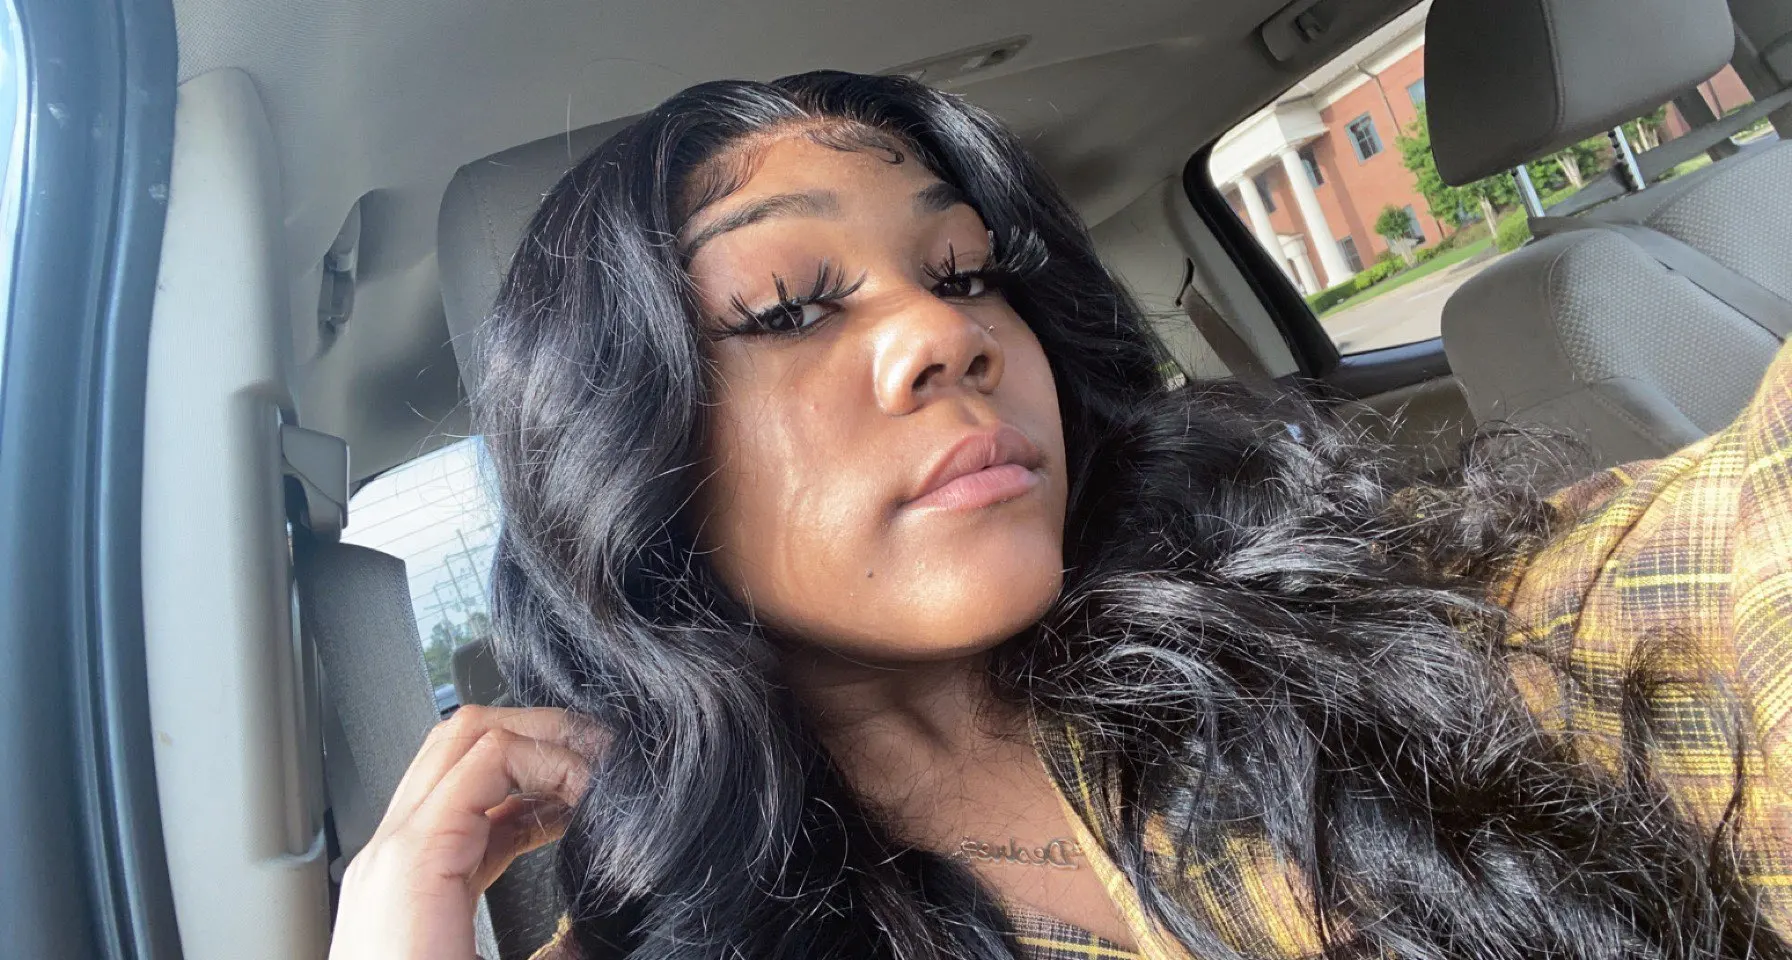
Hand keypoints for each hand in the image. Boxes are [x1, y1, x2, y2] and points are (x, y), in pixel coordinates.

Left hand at [328, 705, 597, 959]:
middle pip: (463, 738)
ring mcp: (388, 867)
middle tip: (596, 755)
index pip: (489, 752)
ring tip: (580, 784)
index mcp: (414, 864)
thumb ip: (560, 952)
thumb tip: (597, 932)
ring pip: (454, 771)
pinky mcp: (399, 890)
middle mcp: (389, 853)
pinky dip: (504, 803)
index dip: (557, 753)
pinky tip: (547, 825)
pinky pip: (452, 818)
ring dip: (522, 763)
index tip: (603, 780)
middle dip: (539, 734)